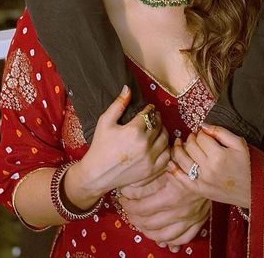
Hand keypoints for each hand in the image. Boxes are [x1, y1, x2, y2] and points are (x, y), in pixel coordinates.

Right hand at [68, 86, 169, 203]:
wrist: (97, 174)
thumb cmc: (100, 146)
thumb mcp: (105, 121)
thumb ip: (118, 104)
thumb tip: (128, 88)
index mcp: (133, 130)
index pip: (148, 114)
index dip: (149, 109)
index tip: (148, 108)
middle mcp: (144, 144)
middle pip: (159, 125)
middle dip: (157, 118)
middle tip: (154, 116)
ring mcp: (149, 159)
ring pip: (165, 140)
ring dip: (163, 132)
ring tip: (157, 129)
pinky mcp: (151, 170)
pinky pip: (167, 156)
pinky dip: (166, 149)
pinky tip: (159, 145)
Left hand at [118, 171, 208, 249]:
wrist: (214, 166)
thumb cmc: (189, 160)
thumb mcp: (168, 163)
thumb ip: (149, 176)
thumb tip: (127, 187)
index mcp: (172, 197)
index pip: (143, 209)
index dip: (129, 206)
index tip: (122, 200)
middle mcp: (181, 212)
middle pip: (150, 224)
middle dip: (135, 218)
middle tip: (128, 211)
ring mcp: (191, 219)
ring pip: (165, 236)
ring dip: (149, 232)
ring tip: (141, 224)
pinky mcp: (199, 221)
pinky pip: (183, 238)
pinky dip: (171, 241)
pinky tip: (162, 238)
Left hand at [169, 124, 250, 208]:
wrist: (254, 190)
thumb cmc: (247, 165)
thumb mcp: (239, 144)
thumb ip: (221, 132)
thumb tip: (204, 126)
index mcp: (219, 155)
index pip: (201, 137)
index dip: (201, 133)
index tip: (204, 134)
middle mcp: (209, 168)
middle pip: (191, 147)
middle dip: (190, 139)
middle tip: (193, 137)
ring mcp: (203, 181)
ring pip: (183, 161)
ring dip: (178, 150)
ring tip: (179, 144)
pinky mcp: (200, 190)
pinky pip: (182, 180)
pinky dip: (174, 171)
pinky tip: (171, 163)